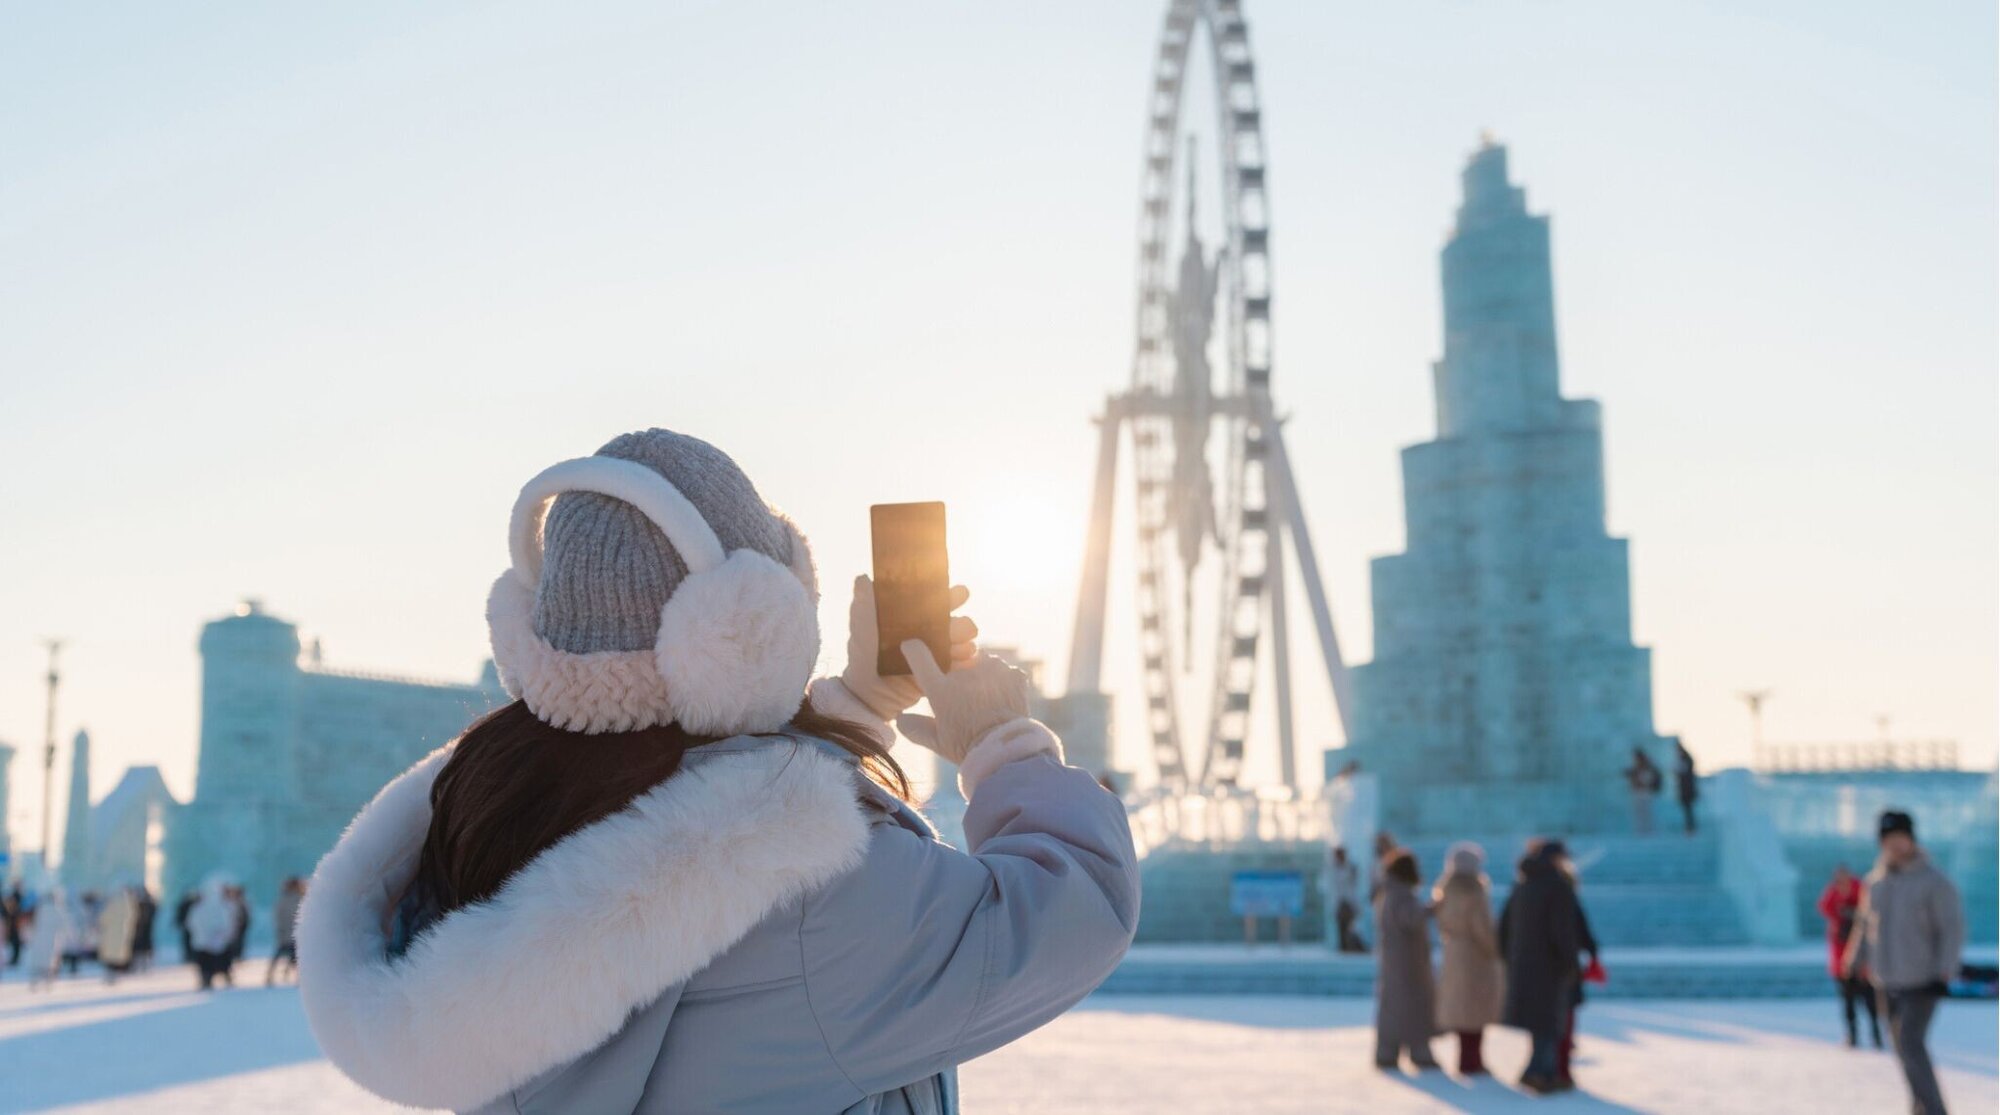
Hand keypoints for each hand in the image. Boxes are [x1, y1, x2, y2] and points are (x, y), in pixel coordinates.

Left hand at [838, 575, 976, 719]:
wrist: (868, 692)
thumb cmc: (865, 654)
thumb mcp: (862, 628)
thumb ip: (865, 604)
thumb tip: (862, 578)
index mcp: (917, 615)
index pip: (941, 599)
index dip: (953, 596)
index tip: (959, 595)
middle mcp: (933, 630)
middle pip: (959, 621)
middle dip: (964, 624)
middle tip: (962, 630)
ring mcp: (940, 651)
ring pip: (964, 641)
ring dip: (964, 643)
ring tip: (958, 649)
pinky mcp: (943, 671)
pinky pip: (962, 663)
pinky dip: (966, 661)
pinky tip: (964, 661)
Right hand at [894, 642, 1029, 764]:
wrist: (1006, 749)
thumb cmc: (967, 746)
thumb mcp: (937, 741)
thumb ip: (916, 728)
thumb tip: (900, 719)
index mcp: (941, 688)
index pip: (918, 656)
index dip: (913, 650)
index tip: (912, 647)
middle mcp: (965, 672)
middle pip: (957, 662)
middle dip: (961, 674)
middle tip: (967, 699)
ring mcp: (991, 670)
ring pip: (984, 662)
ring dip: (984, 674)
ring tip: (988, 701)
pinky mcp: (1014, 673)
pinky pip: (1007, 671)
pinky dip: (1006, 682)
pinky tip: (1004, 700)